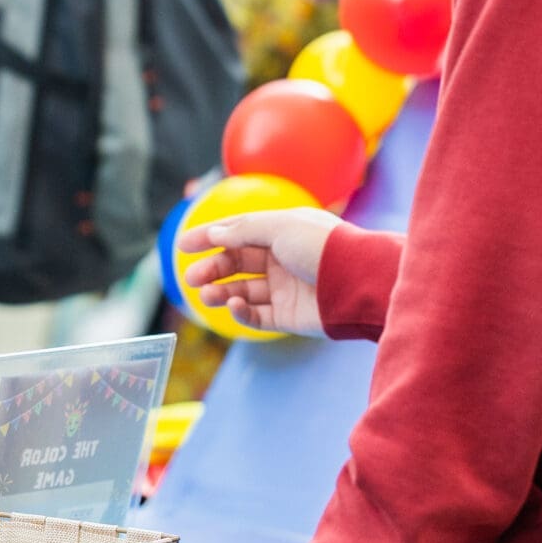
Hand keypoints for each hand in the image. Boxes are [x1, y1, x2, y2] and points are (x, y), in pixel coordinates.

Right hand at [178, 208, 341, 337]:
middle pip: (236, 263)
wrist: (358, 283)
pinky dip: (240, 311)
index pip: (237, 233)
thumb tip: (214, 234)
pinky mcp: (289, 316)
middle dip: (211, 269)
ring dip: (220, 291)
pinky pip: (257, 315)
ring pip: (242, 290)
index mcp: (281, 232)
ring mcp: (285, 288)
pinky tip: (233, 304)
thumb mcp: (279, 226)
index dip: (209, 237)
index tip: (182, 245)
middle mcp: (282, 260)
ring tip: (207, 294)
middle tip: (190, 277)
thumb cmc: (322, 247)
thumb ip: (242, 230)